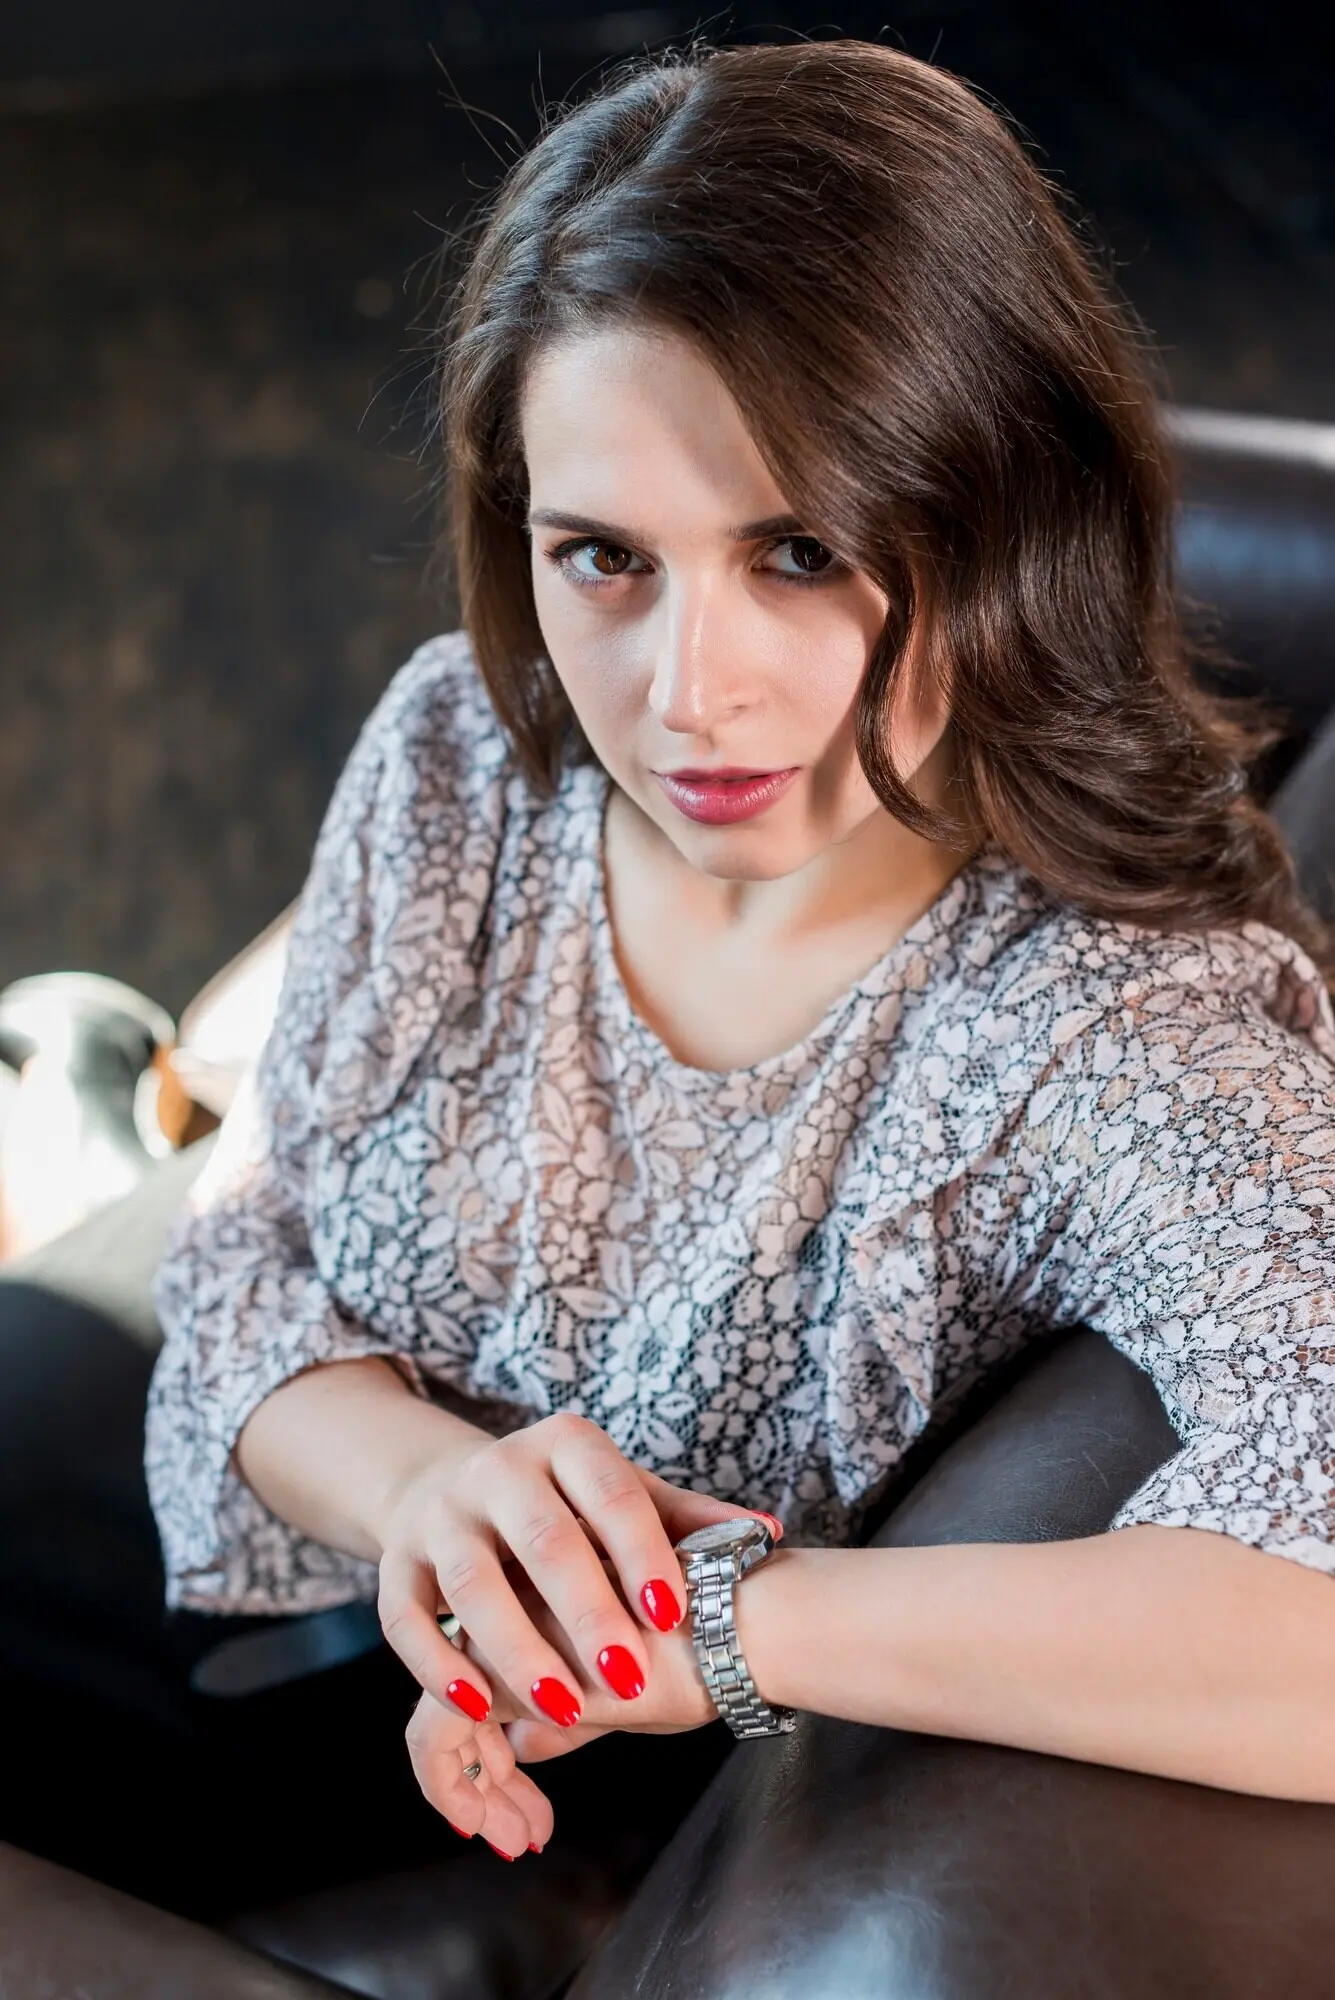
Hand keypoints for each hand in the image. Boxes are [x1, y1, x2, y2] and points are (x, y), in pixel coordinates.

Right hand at [373, 1408, 776, 1817]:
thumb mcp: (627, 1496)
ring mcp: (442, 1516)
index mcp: (566, 1445)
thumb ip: (690, 1520)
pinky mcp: (397, 1563)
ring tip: (564, 1710)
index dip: (641, 1551)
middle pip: (542, 1539)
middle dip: (586, 1613)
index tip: (675, 1612)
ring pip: (473, 1583)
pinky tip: (478, 1706)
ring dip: (518, 1649)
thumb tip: (767, 1534)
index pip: (610, 1493)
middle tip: (630, 1679)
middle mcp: (498, 1470)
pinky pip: (407, 1617)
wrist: (454, 1489)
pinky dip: (438, 1663)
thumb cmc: (566, 1507)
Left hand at [403, 1548, 744, 1842]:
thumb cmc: (709, 1648)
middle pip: (470, 1697)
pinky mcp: (488, 1669)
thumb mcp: (629, 1690)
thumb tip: (521, 1745)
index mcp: (547, 1600)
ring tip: (513, 1836)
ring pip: (444, 1716)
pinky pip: (433, 1736)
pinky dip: (453, 1789)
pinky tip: (499, 1829)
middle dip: (487, 1775)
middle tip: (520, 1829)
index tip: (532, 1797)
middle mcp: (512, 1603)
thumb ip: (572, 1713)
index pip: (500, 1675)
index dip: (502, 1746)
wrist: (734, 1625)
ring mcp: (496, 1630)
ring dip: (474, 1790)